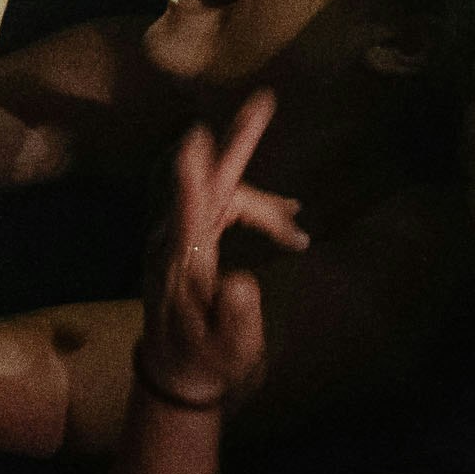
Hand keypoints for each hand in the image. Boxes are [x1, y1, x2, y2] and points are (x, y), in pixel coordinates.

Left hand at [136, 92, 301, 424]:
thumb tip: (243, 282)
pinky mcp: (188, 237)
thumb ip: (236, 318)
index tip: (197, 136)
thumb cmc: (207, 361)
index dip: (195, 174)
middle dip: (238, 142)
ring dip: (264, 207)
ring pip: (225, 197)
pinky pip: (222, 206)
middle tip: (263, 102)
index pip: (189, 211)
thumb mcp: (230, 350)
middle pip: (210, 182)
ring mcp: (180, 235)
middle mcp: (176, 239)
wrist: (177, 372)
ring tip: (298, 230)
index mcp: (183, 263)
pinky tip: (283, 222)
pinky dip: (254, 210)